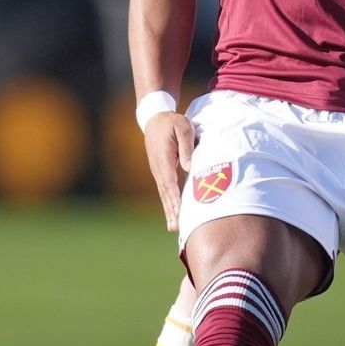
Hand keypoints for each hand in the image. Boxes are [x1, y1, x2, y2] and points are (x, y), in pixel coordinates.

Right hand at [144, 112, 195, 231]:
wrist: (154, 118)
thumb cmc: (171, 122)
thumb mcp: (182, 128)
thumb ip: (187, 147)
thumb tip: (190, 167)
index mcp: (164, 158)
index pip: (170, 181)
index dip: (175, 197)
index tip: (180, 211)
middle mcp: (159, 168)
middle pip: (166, 192)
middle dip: (172, 210)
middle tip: (177, 227)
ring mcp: (158, 171)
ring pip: (164, 194)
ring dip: (169, 211)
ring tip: (174, 227)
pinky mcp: (161, 172)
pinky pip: (165, 190)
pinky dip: (168, 203)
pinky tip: (172, 214)